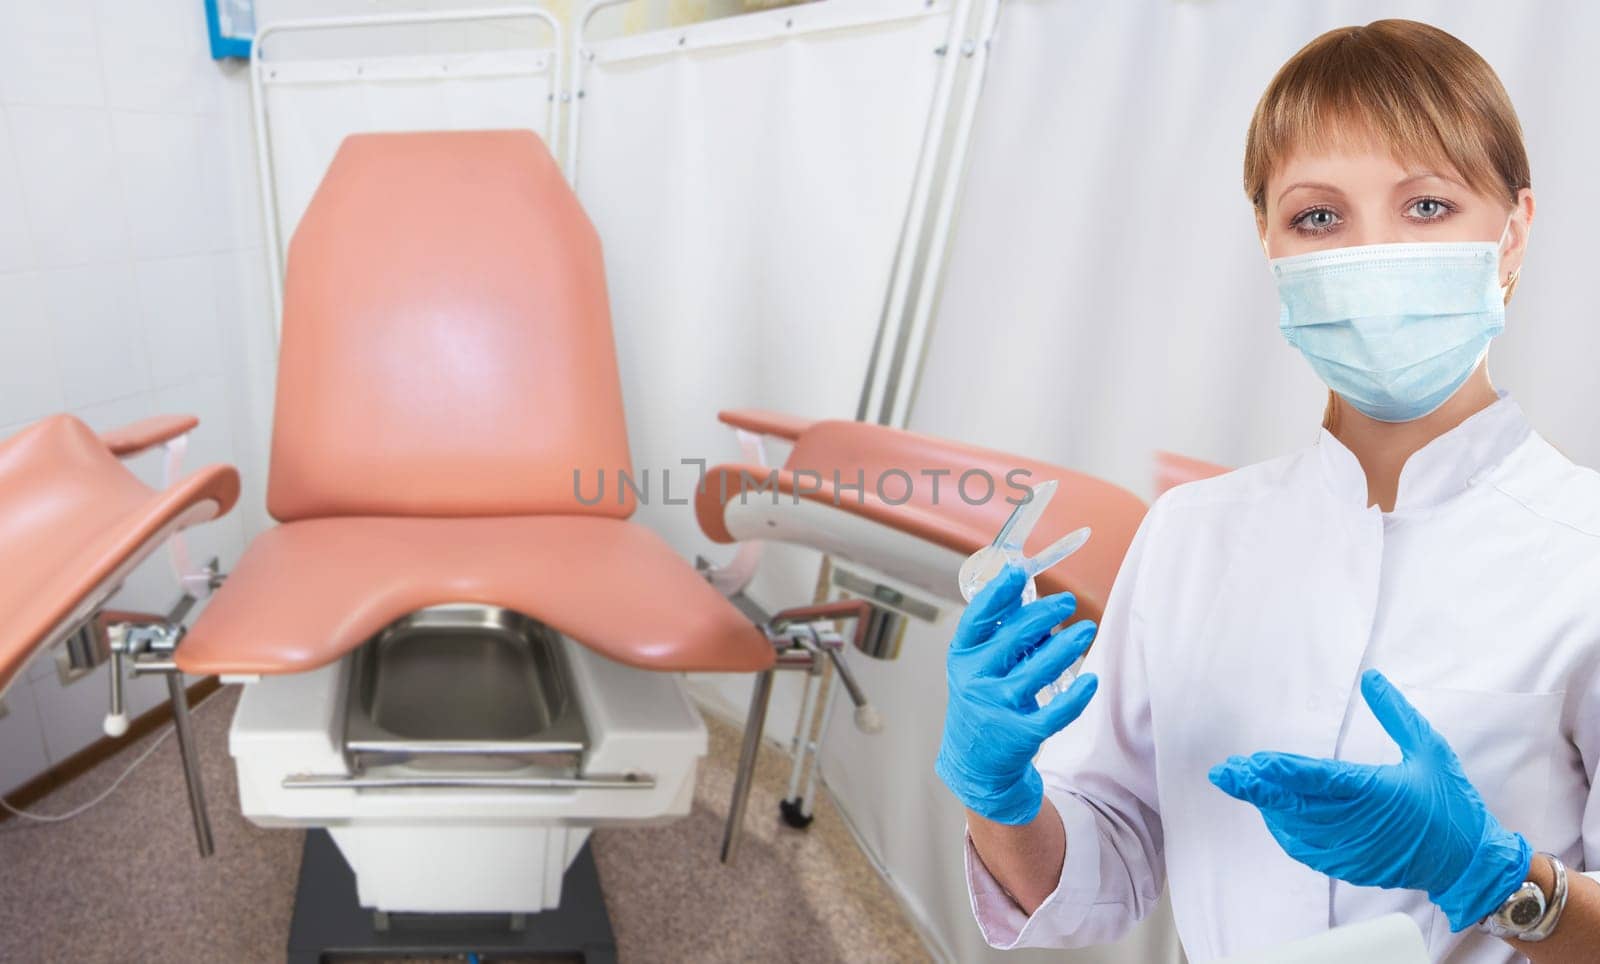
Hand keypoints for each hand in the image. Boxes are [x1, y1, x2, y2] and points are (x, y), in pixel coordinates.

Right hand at [934, 564, 1099, 824]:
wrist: (974, 763)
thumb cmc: (981, 702)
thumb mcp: (977, 665)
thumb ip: (999, 632)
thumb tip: (1028, 591)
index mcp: (962, 657)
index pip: (978, 618)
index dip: (998, 592)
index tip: (1018, 571)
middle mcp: (975, 680)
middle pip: (1013, 638)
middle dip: (1044, 615)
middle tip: (1067, 602)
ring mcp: (996, 708)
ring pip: (1038, 670)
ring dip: (1066, 646)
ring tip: (1086, 630)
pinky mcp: (1020, 734)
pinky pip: (1056, 712)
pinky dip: (1076, 695)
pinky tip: (1090, 680)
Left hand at [1208, 669, 1531, 931]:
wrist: (1468, 863)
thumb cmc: (1451, 803)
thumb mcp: (1430, 750)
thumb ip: (1397, 714)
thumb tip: (1371, 678)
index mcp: (1376, 791)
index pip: (1319, 778)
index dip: (1282, 771)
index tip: (1253, 761)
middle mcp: (1357, 823)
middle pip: (1296, 804)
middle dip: (1257, 788)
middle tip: (1225, 773)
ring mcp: (1351, 849)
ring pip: (1295, 828)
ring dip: (1268, 807)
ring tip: (1244, 784)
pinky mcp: (1350, 866)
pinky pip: (1307, 848)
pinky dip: (1285, 830)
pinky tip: (1273, 813)